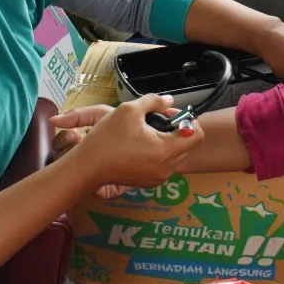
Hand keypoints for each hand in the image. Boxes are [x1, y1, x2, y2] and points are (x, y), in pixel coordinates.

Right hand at [49, 95, 203, 193]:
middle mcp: (166, 168)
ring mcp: (158, 177)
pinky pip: (164, 164)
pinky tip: (140, 144)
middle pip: (187, 144)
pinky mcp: (149, 182)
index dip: (186, 119)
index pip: (197, 134)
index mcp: (166, 151)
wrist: (87, 167)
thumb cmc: (106, 140)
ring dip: (167, 140)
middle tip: (155, 119)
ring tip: (146, 131)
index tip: (168, 113)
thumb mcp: (129, 110)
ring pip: (176, 154)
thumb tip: (168, 101)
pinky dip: (158, 152)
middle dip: (176, 128)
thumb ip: (154, 101)